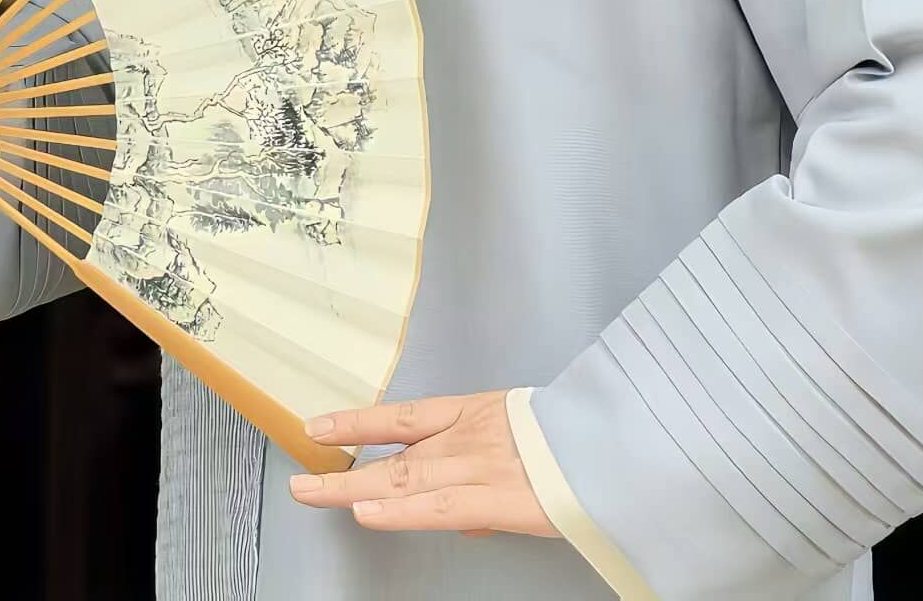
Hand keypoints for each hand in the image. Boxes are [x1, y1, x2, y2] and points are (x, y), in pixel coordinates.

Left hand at [288, 389, 558, 537]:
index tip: (319, 425)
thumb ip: (490, 461)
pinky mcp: (500, 499)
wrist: (623, 437)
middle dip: (343, 465)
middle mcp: (470, 434)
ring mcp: (481, 465)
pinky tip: (366, 513)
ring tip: (310, 495)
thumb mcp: (529, 431)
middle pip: (393, 453)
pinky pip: (439, 506)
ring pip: (404, 479)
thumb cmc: (582, 435)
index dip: (358, 420)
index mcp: (478, 410)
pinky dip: (400, 510)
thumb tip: (463, 512)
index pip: (404, 415)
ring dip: (352, 489)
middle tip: (299, 480)